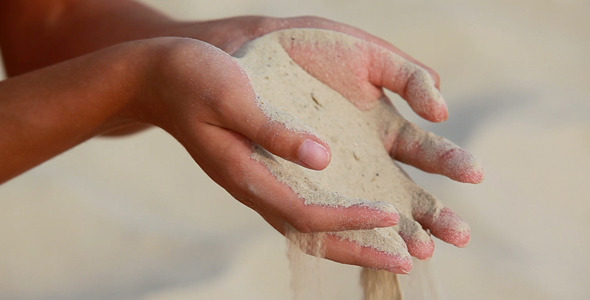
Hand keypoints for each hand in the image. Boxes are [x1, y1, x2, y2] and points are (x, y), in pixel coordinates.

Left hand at [228, 28, 483, 272]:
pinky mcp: (296, 182)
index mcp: (383, 127)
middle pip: (405, 191)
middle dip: (433, 214)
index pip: (425, 151)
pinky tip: (367, 240)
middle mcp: (361, 157)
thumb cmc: (310, 49)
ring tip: (423, 250)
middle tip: (461, 235)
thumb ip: (408, 77)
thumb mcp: (367, 56)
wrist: (255, 48)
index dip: (449, 163)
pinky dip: (346, 228)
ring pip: (369, 210)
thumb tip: (441, 114)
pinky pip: (322, 213)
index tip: (475, 173)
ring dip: (397, 232)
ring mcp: (330, 173)